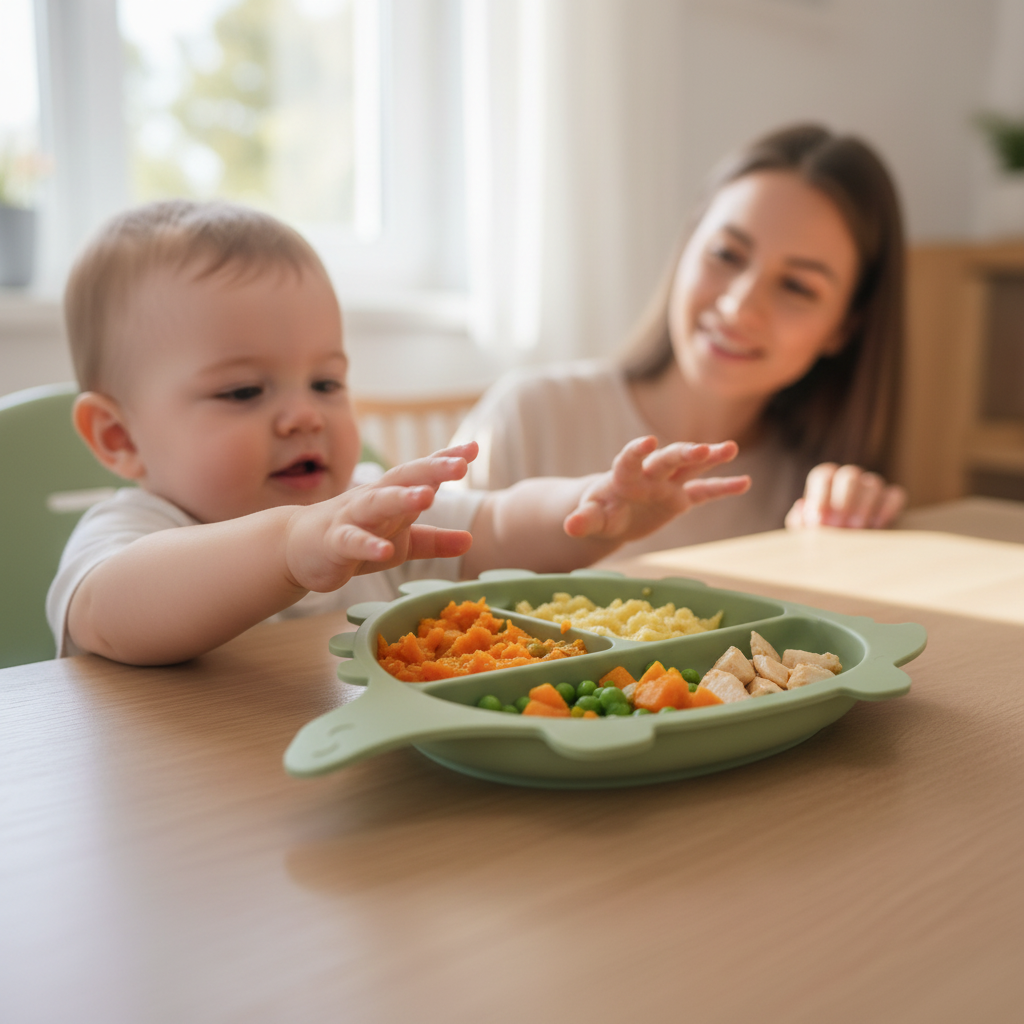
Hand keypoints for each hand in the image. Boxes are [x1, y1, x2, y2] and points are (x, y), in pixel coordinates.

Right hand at [284, 442, 477, 591]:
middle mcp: (373, 499)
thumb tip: (471, 540)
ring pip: (377, 503)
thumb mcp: (401, 542)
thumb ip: (434, 541)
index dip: (445, 459)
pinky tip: (384, 552)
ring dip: (401, 498)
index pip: (420, 472)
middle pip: (403, 479)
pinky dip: (367, 545)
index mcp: (391, 495)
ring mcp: (351, 518)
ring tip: (427, 497)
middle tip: (460, 465)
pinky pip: (351, 541)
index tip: (474, 447)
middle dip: (432, 470)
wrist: (297, 548)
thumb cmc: (355, 537)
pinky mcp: (333, 543)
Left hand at [563, 436, 750, 540]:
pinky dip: (723, 488)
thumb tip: (571, 525)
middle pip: (667, 459)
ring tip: (731, 448)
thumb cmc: (597, 513)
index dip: (637, 450)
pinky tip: (745, 483)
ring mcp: (667, 484)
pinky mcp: (680, 498)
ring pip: (690, 467)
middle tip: (702, 450)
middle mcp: (648, 474)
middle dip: (683, 454)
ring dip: (709, 458)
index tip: (647, 441)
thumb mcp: (589, 519)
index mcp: (623, 476)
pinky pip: (704, 492)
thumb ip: (583, 520)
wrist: (609, 514)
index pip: (629, 459)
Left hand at [785, 462, 904, 529]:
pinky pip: (894, 495)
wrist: (844, 552)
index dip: (820, 497)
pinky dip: (887, 510)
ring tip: (856, 530)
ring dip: (864, 508)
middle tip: (838, 527)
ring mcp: (871, 485)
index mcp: (825, 479)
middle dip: (843, 503)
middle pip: (850, 476)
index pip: (823, 475)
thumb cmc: (821, 536)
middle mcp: (849, 477)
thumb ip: (799, 520)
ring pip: (873, 484)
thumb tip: (801, 507)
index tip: (817, 522)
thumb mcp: (805, 531)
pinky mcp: (891, 497)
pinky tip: (876, 527)